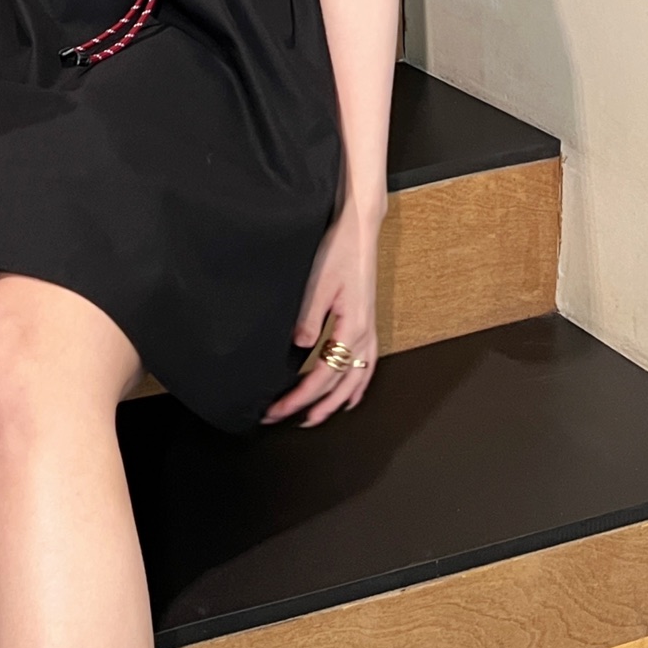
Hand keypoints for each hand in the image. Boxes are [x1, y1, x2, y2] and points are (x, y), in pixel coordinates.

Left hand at [263, 199, 381, 426]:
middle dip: (314, 407)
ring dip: (337, 402)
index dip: (300, 397)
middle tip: (287, 419)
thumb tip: (298, 349)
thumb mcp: (318, 282)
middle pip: (341, 385)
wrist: (359, 228)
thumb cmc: (339, 249)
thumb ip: (309, 317)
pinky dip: (357, 386)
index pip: (323, 375)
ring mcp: (369, 329)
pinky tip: (349, 396)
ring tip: (316, 418)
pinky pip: (366, 366)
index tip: (278, 409)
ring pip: (357, 380)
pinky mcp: (367, 322)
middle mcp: (365, 333)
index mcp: (352, 327)